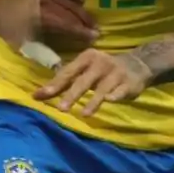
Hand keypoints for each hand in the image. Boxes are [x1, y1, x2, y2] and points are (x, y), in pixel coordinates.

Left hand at [0, 0, 99, 54]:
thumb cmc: (10, 29)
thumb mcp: (25, 45)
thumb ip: (44, 52)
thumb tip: (60, 62)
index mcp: (44, 17)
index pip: (69, 25)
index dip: (83, 32)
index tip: (95, 37)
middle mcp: (48, 2)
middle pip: (73, 12)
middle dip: (86, 22)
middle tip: (96, 30)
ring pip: (71, 0)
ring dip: (82, 10)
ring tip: (89, 19)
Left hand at [32, 49, 152, 116]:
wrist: (136, 65)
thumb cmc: (102, 70)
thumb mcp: (83, 71)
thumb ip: (63, 82)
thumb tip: (37, 95)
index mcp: (86, 58)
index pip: (68, 72)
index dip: (55, 85)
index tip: (40, 96)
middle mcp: (100, 63)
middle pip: (83, 81)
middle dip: (72, 95)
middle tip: (60, 108)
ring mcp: (115, 73)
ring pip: (102, 89)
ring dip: (93, 101)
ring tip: (84, 114)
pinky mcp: (129, 83)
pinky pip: (121, 91)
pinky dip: (115, 96)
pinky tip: (110, 102)